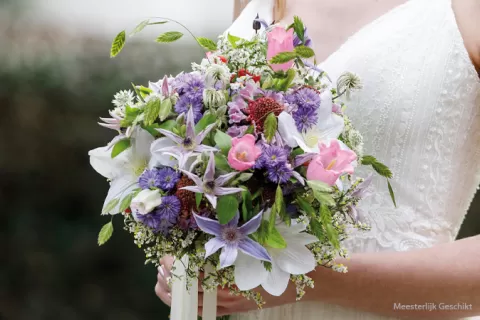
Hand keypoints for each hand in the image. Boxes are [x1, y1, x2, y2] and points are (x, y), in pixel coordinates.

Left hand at [155, 256, 297, 315]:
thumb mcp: (256, 249)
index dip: (176, 268)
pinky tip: (180, 295)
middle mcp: (228, 298)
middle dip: (169, 281)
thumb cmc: (282, 261)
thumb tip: (208, 233)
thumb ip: (232, 246)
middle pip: (188, 294)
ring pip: (192, 306)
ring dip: (174, 294)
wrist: (306, 283)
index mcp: (231, 281)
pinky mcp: (234, 309)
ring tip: (162, 280)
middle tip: (160, 266)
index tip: (167, 256)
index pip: (193, 278)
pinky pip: (205, 311)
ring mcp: (231, 306)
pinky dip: (188, 304)